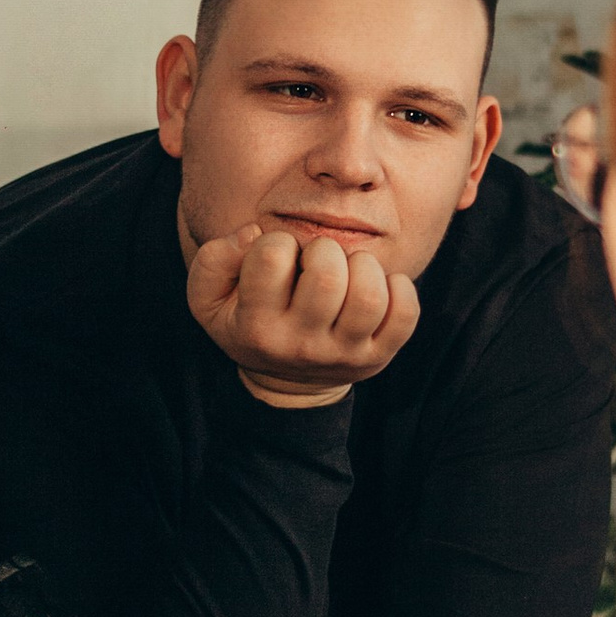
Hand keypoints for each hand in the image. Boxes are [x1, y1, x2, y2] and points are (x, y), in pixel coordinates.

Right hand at [188, 226, 421, 408]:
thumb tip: (253, 233)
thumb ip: (214, 258)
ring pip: (370, 294)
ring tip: (348, 271)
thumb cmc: (247, 323)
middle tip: (317, 260)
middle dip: (323, 249)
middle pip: (327, 275)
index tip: (278, 257)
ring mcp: (344, 353)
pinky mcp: (379, 356)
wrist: (287, 383)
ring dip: (362, 266)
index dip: (276, 242)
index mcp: (256, 325)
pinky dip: (399, 287)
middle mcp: (300, 344)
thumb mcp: (208, 298)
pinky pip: (407, 314)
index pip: (271, 255)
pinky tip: (378, 285)